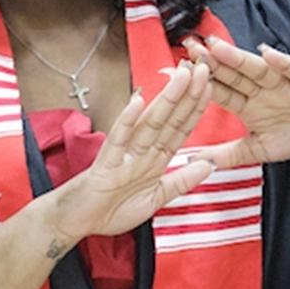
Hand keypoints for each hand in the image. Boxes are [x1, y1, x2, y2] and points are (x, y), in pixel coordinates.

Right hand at [48, 61, 217, 239]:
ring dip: (166, 99)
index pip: (180, 128)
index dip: (196, 108)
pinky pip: (118, 138)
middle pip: (169, 118)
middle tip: (204, 68)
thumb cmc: (111, 208)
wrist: (78, 221)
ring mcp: (125, 154)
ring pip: (150, 122)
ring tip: (181, 76)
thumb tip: (209, 165)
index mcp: (155, 158)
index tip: (212, 85)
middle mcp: (142, 150)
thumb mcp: (157, 198)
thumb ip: (181, 180)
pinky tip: (138, 102)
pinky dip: (128, 120)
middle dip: (188, 94)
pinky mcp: (107, 162)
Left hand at [181, 36, 289, 168]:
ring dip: (237, 58)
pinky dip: (281, 63)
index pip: (219, 91)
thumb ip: (229, 154)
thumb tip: (195, 161)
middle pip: (232, 74)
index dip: (199, 83)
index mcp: (246, 103)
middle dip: (211, 61)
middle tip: (189, 47)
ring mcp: (281, 80)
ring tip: (218, 47)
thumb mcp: (260, 150)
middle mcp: (259, 88)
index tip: (175, 72)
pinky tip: (267, 54)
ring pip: (256, 69)